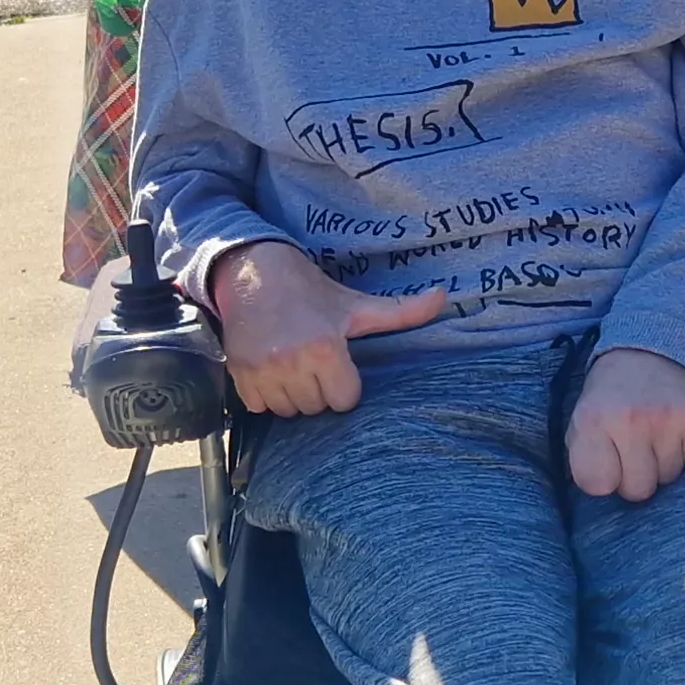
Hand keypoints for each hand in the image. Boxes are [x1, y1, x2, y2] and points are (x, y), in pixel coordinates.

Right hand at [208, 242, 448, 415]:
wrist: (253, 273)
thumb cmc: (310, 291)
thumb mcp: (357, 304)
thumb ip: (402, 310)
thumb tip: (445, 297)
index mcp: (325, 348)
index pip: (344, 400)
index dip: (344, 382)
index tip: (336, 361)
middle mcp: (292, 362)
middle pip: (317, 408)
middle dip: (318, 389)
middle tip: (313, 360)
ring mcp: (262, 371)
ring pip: (288, 411)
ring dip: (292, 395)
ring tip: (292, 364)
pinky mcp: (239, 374)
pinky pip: (259, 407)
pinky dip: (265, 395)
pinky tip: (271, 368)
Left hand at [566, 348, 684, 502]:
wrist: (647, 352)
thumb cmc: (609, 397)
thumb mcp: (581, 421)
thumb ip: (584, 459)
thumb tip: (601, 495)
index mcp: (593, 420)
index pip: (597, 484)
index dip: (602, 479)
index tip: (605, 462)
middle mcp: (630, 419)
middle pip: (638, 490)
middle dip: (634, 479)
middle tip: (631, 452)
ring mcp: (666, 418)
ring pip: (668, 478)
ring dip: (660, 465)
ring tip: (651, 438)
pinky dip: (683, 453)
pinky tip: (670, 432)